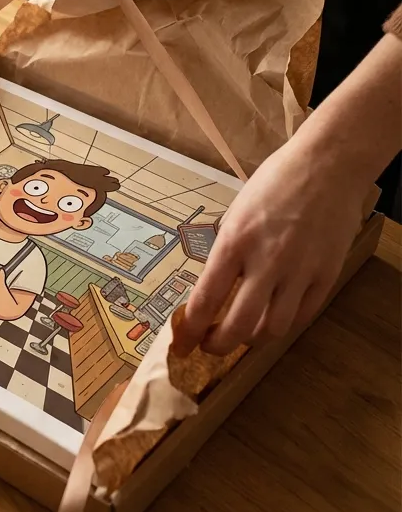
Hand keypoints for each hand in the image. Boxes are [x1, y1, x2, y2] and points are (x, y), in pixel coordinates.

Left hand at [174, 131, 369, 357]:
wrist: (327, 165)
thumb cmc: (275, 182)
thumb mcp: (236, 212)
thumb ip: (227, 251)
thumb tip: (215, 288)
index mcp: (235, 241)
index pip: (206, 299)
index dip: (191, 330)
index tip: (183, 342)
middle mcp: (266, 261)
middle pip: (238, 325)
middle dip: (218, 345)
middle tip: (211, 346)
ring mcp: (300, 271)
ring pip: (273, 329)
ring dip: (253, 339)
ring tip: (244, 333)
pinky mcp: (326, 275)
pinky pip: (303, 316)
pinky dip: (285, 323)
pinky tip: (274, 317)